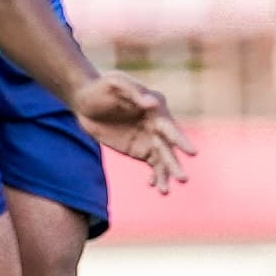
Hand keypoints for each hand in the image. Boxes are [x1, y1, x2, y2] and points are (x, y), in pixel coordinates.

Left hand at [69, 73, 195, 192]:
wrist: (84, 100)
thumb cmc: (101, 87)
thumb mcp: (115, 84)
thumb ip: (134, 92)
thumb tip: (153, 103)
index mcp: (156, 106)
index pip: (169, 126)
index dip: (180, 140)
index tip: (192, 153)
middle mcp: (156, 123)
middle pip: (168, 147)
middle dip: (174, 164)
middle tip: (183, 179)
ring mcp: (148, 137)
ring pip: (162, 159)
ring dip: (165, 175)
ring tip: (164, 191)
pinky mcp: (138, 149)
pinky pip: (152, 165)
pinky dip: (155, 176)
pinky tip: (154, 186)